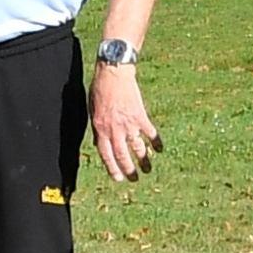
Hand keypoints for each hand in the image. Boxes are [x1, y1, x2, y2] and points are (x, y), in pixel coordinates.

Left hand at [89, 66, 156, 181]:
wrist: (113, 74)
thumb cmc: (100, 90)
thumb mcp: (93, 112)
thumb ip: (97, 129)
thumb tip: (99, 143)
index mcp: (100, 129)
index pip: (106, 155)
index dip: (112, 169)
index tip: (119, 178)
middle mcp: (114, 130)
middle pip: (122, 156)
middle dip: (129, 170)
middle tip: (134, 179)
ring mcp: (128, 124)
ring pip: (137, 148)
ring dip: (143, 160)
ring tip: (147, 169)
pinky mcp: (140, 116)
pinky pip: (150, 133)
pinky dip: (156, 141)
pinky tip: (160, 149)